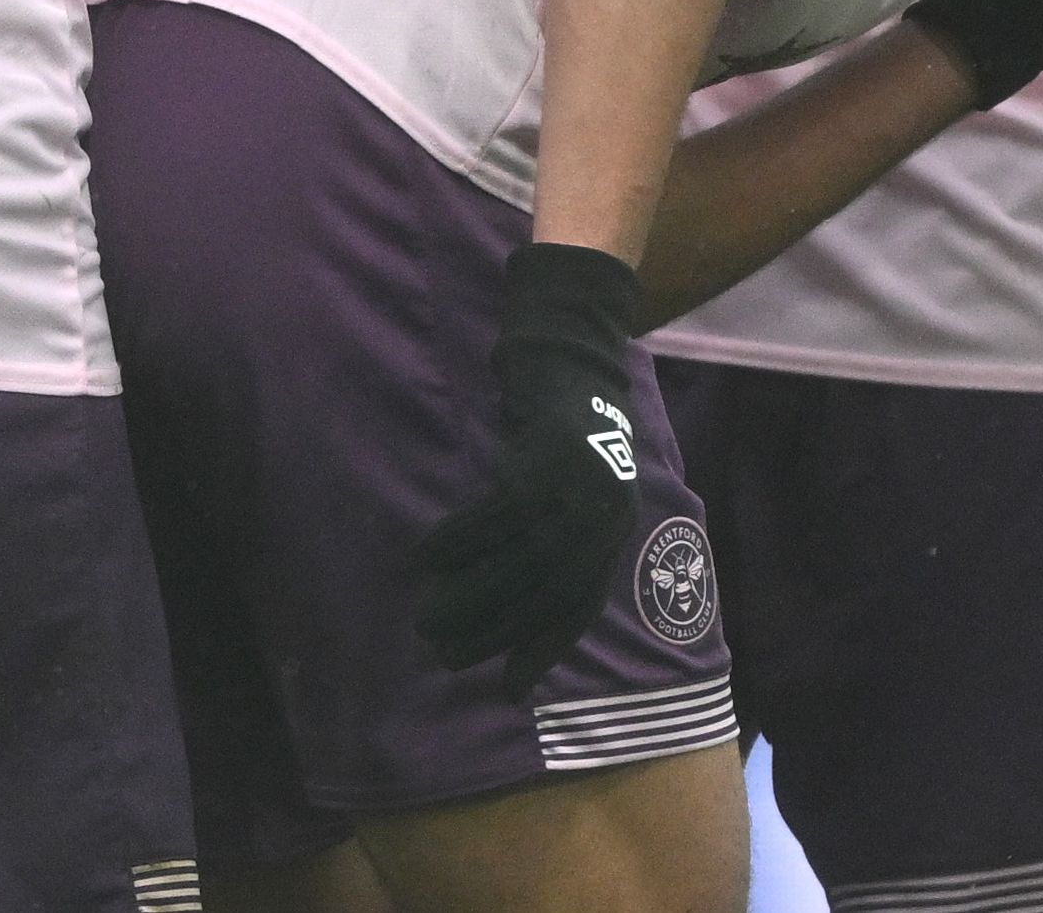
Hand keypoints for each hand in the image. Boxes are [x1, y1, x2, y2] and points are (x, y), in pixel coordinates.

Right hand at [417, 242, 648, 694]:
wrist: (574, 352)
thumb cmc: (563, 430)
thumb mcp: (574, 491)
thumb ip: (557, 543)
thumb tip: (516, 594)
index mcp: (613, 529)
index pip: (579, 605)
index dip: (543, 648)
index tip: (511, 689)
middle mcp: (605, 514)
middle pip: (547, 589)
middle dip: (496, 631)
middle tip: (445, 653)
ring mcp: (582, 485)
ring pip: (523, 558)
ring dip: (472, 594)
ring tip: (429, 617)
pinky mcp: (551, 456)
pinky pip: (500, 512)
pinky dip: (462, 539)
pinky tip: (428, 559)